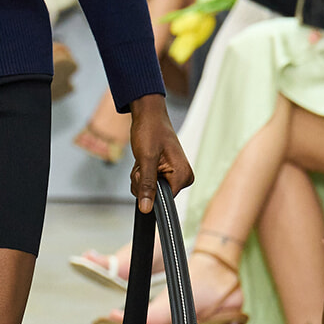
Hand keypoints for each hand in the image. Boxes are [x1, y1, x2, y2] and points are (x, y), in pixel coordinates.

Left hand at [128, 93, 192, 212]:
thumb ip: (147, 185)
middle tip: (143, 162)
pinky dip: (141, 173)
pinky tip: (143, 160)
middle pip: (155, 195)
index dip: (147, 189)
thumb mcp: (146, 159)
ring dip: (140, 176)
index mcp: (183, 176)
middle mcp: (182, 177)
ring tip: (143, 158)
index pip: (163, 200)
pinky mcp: (165, 173)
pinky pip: (149, 182)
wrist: (148, 115)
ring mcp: (174, 175)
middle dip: (142, 181)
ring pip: (149, 189)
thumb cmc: (150, 130)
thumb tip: (147, 208)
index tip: (144, 171)